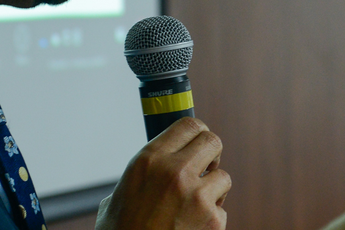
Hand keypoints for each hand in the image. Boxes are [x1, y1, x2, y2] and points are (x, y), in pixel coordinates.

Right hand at [96, 117, 230, 229]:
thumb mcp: (121, 193)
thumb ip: (144, 173)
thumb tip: (160, 166)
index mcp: (150, 159)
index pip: (188, 125)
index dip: (196, 133)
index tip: (197, 142)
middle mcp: (175, 171)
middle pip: (212, 141)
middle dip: (210, 156)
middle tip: (204, 169)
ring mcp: (196, 195)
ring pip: (223, 177)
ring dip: (213, 190)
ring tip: (194, 206)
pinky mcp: (213, 220)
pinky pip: (222, 210)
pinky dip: (212, 219)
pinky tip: (193, 228)